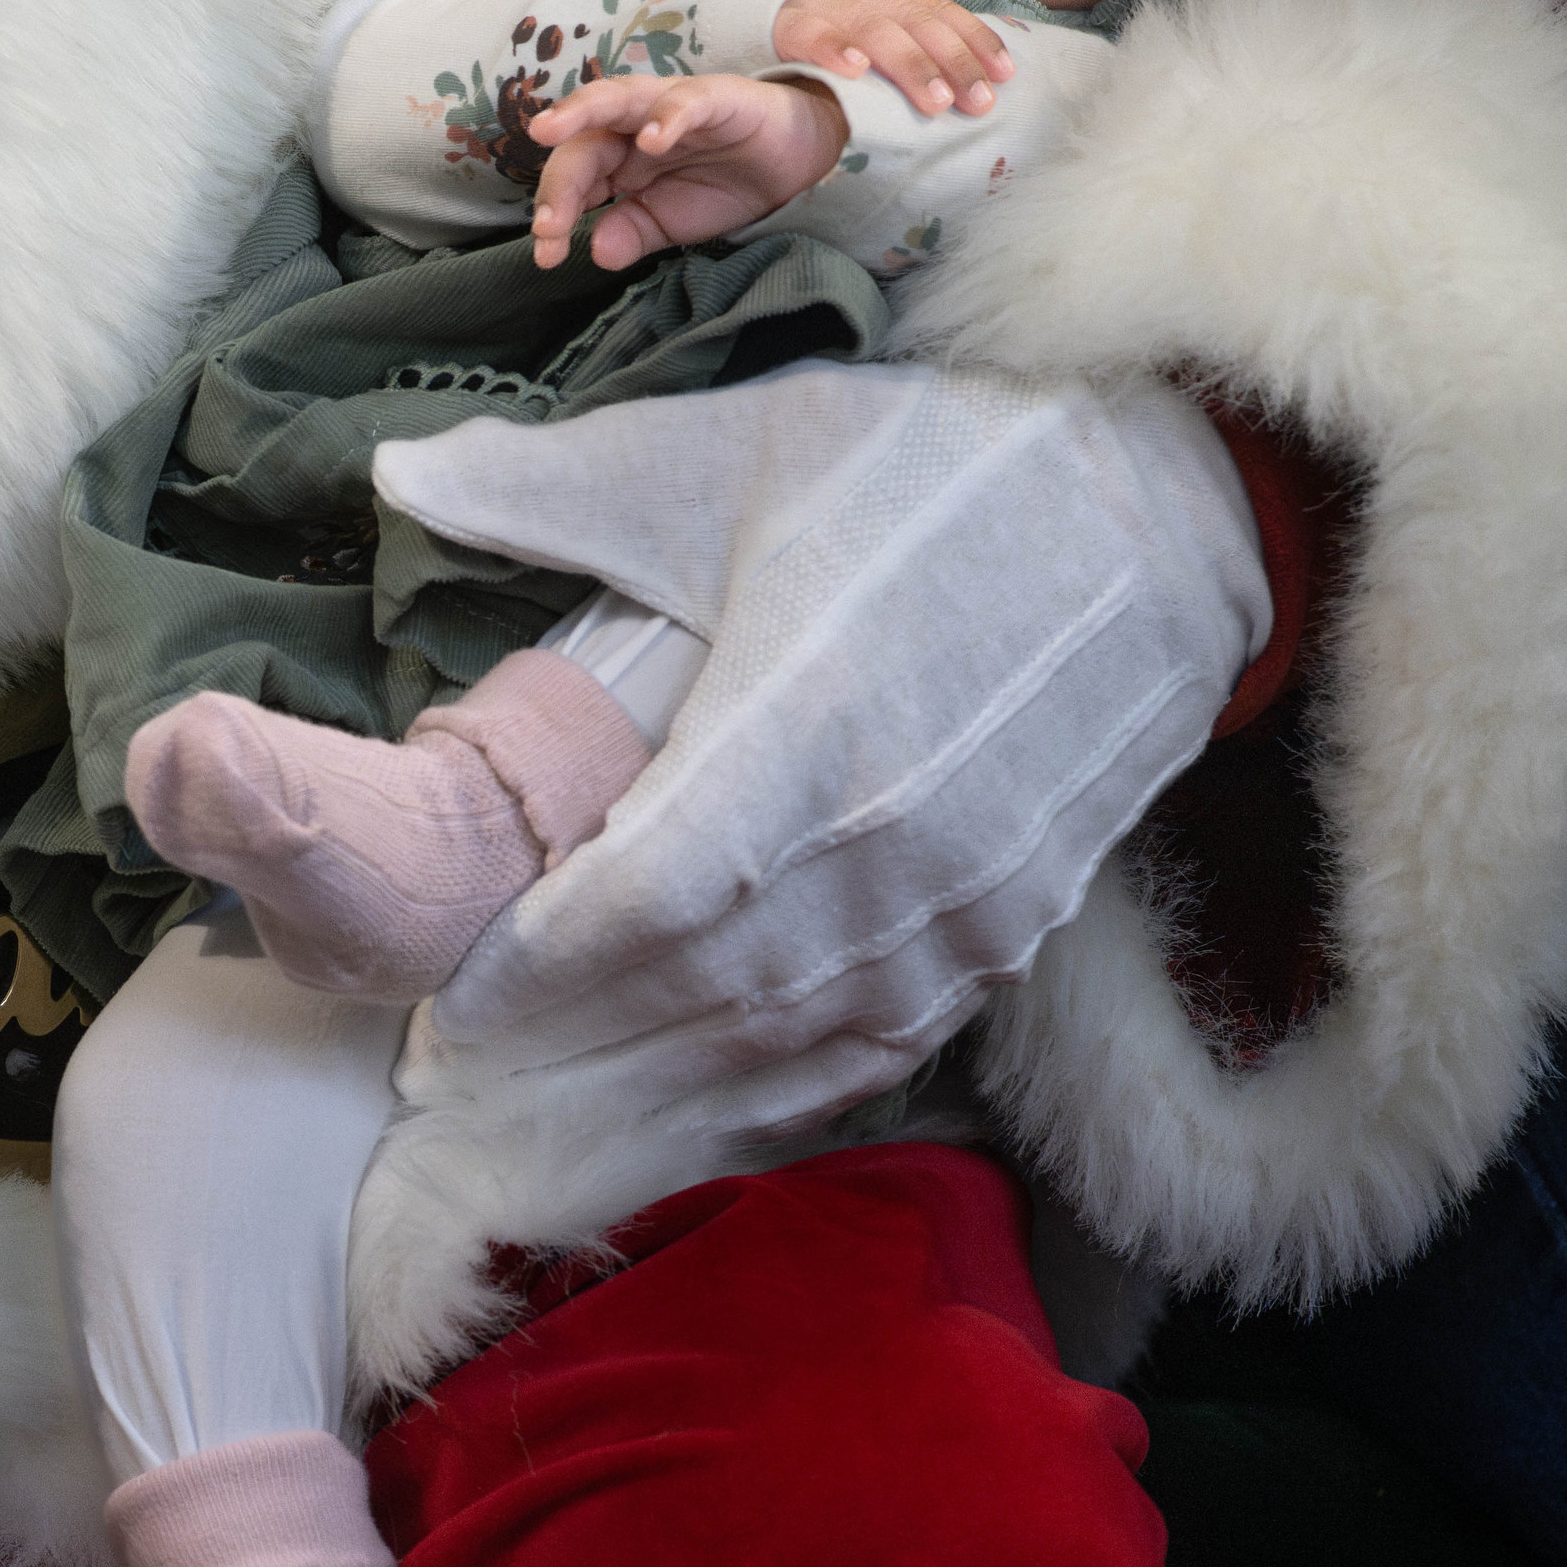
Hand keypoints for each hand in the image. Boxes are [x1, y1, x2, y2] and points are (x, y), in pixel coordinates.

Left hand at [368, 360, 1269, 1126]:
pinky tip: (697, 1106)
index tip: (443, 999)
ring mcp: (962, 897)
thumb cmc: (937, 468)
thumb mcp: (738, 450)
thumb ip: (555, 485)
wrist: (1174, 513)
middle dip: (565, 1049)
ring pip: (783, 1037)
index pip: (643, 898)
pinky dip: (776, 1089)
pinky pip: (878, 1044)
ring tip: (542, 1116)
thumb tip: (393, 470)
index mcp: (804, 718)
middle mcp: (887, 835)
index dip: (537, 969)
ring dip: (655, 1088)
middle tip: (453, 1081)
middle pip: (697, 991)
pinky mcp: (1012, 926)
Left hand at [525, 72, 850, 269]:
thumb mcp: (670, 223)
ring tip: (549, 131)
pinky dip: (667, 117)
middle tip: (546, 225)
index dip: (555, 213)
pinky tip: (651, 139)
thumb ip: (631, 234)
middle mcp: (633, 127)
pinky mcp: (718, 97)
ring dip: (581, 112)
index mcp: (617, 158)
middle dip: (559, 183)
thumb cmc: (722, 185)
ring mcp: (671, 108)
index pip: (573, 180)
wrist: (793, 164)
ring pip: (617, 99)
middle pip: (583, 143)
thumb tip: (596, 254)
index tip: (547, 255)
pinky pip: (688, 101)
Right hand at [772, 0, 1012, 115]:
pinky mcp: (776, 24)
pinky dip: (831, 49)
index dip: (974, 40)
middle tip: (978, 102)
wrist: (722, 12)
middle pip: (914, 22)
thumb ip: (901, 43)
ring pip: (871, 28)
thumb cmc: (803, 36)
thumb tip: (962, 77)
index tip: (1006, 75)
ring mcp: (816, 5)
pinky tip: (853, 72)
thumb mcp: (858, 30)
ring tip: (934, 101)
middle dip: (952, 61)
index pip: (937, 10)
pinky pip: (806, 34)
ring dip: (908, 64)